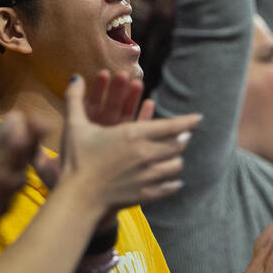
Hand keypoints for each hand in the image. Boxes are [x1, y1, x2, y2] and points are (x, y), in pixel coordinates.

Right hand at [59, 71, 200, 212]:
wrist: (79, 196)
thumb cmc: (77, 158)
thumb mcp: (74, 125)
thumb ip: (74, 99)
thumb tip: (74, 77)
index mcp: (133, 135)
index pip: (170, 126)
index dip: (186, 121)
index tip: (198, 118)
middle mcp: (146, 154)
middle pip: (177, 145)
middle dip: (183, 138)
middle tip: (185, 135)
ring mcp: (148, 176)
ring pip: (176, 166)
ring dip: (178, 159)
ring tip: (177, 156)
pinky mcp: (146, 194)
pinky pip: (169, 187)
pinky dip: (174, 183)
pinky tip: (174, 182)